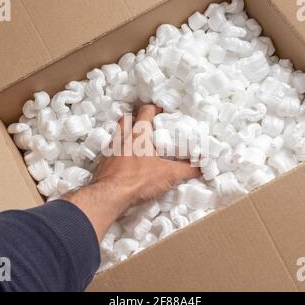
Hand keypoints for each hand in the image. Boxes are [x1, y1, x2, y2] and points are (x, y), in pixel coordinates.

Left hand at [63, 104, 200, 240]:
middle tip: (147, 126)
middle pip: (127, 118)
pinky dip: (118, 151)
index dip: (155, 109)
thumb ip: (186, 170)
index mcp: (139, 134)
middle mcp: (123, 137)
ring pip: (117, 133)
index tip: (162, 112)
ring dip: (126, 133)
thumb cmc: (138, 179)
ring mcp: (111, 149)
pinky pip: (111, 150)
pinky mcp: (104, 162)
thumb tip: (200, 168)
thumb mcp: (168, 175)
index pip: (146, 111)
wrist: (110, 195)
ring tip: (136, 141)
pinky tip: (125, 160)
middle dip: (137, 119)